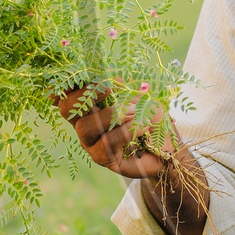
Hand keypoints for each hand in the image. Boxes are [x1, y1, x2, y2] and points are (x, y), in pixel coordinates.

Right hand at [53, 86, 183, 180]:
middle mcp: (85, 125)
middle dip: (84, 95)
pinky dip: (126, 130)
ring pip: (86, 127)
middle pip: (67, 109)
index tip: (86, 75)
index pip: (68, 94)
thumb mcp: (139, 97)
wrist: (168, 146)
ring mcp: (92, 144)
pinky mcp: (104, 159)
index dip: (69, 84)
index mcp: (90, 107)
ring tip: (135, 112)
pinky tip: (143, 126)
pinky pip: (107, 142)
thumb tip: (108, 76)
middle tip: (108, 89)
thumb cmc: (150, 118)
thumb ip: (122, 87)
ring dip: (112, 114)